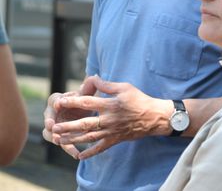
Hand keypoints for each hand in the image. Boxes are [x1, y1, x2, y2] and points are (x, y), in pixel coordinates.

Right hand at [42, 77, 97, 158]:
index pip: (54, 100)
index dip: (56, 102)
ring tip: (59, 141)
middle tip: (51, 126)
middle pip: (48, 118)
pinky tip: (76, 154)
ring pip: (50, 133)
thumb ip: (89, 87)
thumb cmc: (85, 100)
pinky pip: (63, 144)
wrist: (89, 112)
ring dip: (54, 137)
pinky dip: (68, 148)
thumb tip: (94, 77)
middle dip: (50, 122)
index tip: (58, 105)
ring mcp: (56, 127)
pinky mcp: (62, 138)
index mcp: (59, 100)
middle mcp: (54, 114)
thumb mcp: (88, 94)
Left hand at [50, 75, 171, 159]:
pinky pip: (101, 148)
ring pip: (89, 137)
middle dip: (68, 126)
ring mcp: (112, 131)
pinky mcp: (116, 139)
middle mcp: (109, 119)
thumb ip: (107, 85)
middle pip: (85, 124)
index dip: (73, 102)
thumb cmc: (139, 100)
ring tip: (59, 140)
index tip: (60, 102)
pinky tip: (79, 156)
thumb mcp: (125, 88)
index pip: (88, 103)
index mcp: (111, 105)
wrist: (154, 117)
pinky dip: (90, 153)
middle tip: (53, 128)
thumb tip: (93, 78)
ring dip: (73, 139)